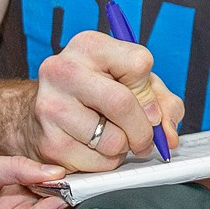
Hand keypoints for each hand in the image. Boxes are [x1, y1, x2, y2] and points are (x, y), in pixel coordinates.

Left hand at [0, 155, 69, 208]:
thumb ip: (18, 167)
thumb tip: (55, 171)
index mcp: (12, 182)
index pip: (41, 178)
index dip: (57, 175)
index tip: (71, 170)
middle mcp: (16, 202)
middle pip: (48, 196)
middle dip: (65, 191)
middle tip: (80, 184)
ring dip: (59, 204)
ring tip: (70, 194)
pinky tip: (55, 204)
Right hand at [27, 31, 182, 172]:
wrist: (41, 111)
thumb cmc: (94, 93)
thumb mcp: (131, 82)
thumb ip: (161, 102)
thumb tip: (168, 135)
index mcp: (89, 46)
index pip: (139, 63)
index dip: (149, 91)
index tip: (146, 104)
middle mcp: (64, 70)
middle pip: (123, 103)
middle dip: (144, 129)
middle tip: (145, 138)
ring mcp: (52, 107)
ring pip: (113, 140)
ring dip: (124, 147)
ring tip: (113, 136)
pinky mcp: (50, 142)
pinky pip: (98, 162)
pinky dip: (106, 161)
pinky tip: (95, 147)